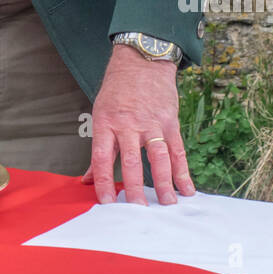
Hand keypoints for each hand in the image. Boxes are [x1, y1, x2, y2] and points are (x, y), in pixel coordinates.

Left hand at [81, 44, 194, 205]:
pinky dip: (182, 171)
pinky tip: (186, 189)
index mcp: (106, 123)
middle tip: (138, 212)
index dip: (103, 182)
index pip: (102, 158)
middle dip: (134, 189)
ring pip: (158, 158)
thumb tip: (86, 180)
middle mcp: (128, 124)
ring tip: (167, 204)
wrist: (141, 61)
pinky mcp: (170, 121)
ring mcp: (151, 123)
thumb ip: (98, 150)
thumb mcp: (100, 114)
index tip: (107, 203)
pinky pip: (177, 150)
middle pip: (131, 162)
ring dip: (163, 183)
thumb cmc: (117, 91)